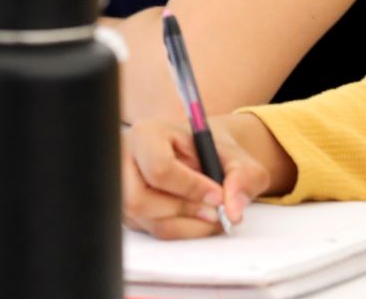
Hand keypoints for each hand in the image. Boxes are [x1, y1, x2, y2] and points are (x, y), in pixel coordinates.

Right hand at [122, 118, 274, 239]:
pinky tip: (198, 218)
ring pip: (148, 221)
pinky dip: (182, 230)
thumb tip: (233, 209)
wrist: (201, 156)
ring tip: (212, 215)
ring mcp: (122, 188)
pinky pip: (153, 231)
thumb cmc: (212, 152)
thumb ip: (243, 176)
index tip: (218, 195)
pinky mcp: (129, 212)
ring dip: (187, 224)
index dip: (191, 187)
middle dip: (185, 210)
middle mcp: (125, 160)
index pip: (159, 168)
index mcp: (146, 134)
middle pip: (141, 200)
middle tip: (215, 211)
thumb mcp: (236, 156)